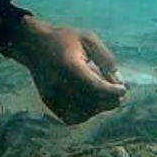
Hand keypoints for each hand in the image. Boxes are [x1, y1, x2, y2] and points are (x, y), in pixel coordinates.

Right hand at [9, 16, 126, 124]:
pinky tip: (90, 99)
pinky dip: (85, 113)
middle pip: (90, 103)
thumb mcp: (88, 39)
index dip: (112, 92)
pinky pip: (72, 117)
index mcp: (69, 65)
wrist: (33, 44)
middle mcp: (58, 83)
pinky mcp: (49, 102)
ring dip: (98, 108)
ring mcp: (52, 95)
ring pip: (83, 114)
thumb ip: (106, 59)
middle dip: (109, 101)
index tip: (123, 89)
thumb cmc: (64, 39)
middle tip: (118, 93)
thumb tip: (119, 82)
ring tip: (102, 92)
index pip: (95, 87)